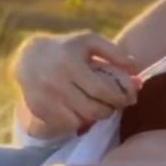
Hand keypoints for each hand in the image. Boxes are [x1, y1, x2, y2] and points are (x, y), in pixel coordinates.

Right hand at [13, 31, 138, 136]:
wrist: (29, 57)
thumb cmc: (67, 48)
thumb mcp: (89, 41)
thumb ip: (114, 51)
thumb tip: (136, 66)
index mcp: (70, 64)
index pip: (101, 91)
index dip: (118, 98)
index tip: (126, 99)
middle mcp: (56, 83)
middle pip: (92, 110)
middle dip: (108, 111)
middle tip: (112, 105)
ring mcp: (45, 98)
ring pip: (80, 121)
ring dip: (93, 117)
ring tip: (96, 106)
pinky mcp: (38, 109)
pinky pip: (66, 124)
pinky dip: (77, 120)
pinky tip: (79, 109)